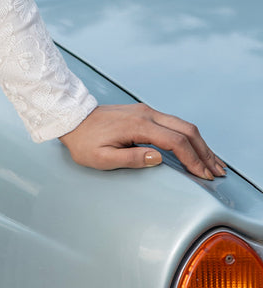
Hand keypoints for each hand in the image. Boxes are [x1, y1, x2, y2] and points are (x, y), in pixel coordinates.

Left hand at [59, 102, 225, 179]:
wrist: (71, 119)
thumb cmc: (83, 141)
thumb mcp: (101, 158)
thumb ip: (131, 159)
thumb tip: (158, 158)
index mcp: (138, 125)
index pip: (175, 142)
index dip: (192, 159)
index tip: (203, 175)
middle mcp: (146, 114)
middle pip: (186, 130)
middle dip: (204, 152)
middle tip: (216, 172)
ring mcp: (146, 111)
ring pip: (182, 125)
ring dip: (200, 144)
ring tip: (212, 163)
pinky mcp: (144, 113)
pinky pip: (173, 124)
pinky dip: (189, 137)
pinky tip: (195, 148)